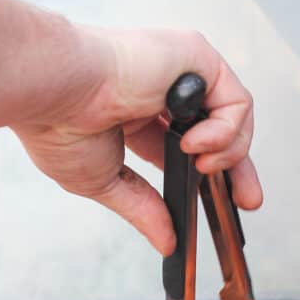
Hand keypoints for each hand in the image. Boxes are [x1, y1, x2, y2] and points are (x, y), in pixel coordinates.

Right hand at [12, 24, 261, 254]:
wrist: (52, 90)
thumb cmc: (58, 125)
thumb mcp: (104, 181)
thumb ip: (141, 208)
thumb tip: (166, 242)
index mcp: (137, 113)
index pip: (189, 145)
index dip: (212, 174)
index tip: (228, 205)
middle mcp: (162, 87)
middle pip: (220, 129)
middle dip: (239, 168)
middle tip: (248, 201)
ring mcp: (180, 70)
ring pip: (235, 115)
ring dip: (227, 151)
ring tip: (200, 164)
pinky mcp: (196, 56)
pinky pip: (235, 100)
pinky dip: (225, 130)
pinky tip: (195, 143)